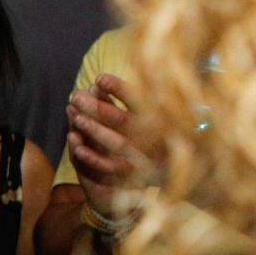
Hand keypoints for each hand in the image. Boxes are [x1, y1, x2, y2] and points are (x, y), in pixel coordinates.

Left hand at [66, 74, 151, 220]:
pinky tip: (75, 142)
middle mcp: (157, 139)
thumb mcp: (146, 115)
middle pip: (124, 122)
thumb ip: (125, 101)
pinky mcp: (135, 176)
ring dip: (93, 129)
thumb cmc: (158, 134)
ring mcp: (146, 159)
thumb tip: (96, 84)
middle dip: (98, 108)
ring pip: (117, 144)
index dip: (120, 89)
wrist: (182, 173)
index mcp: (164, 120)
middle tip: (76, 95)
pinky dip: (92, 156)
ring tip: (73, 114)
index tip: (99, 78)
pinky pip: (111, 167)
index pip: (142, 101)